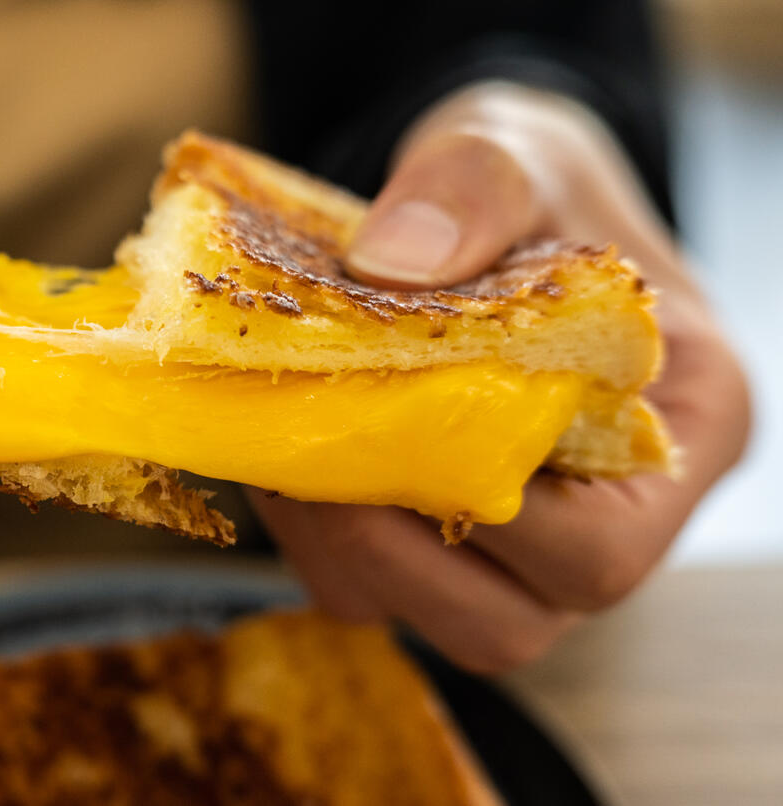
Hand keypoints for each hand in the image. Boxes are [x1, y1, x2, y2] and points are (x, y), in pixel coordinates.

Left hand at [253, 82, 749, 672]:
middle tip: (303, 444)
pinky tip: (281, 449)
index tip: (384, 424)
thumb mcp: (512, 148)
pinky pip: (371, 588)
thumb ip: (470, 187)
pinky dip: (312, 537)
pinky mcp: (452, 545)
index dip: (479, 513)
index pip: (600, 546)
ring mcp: (530, 547)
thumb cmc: (530, 183)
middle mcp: (617, 518)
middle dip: (381, 545)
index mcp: (686, 429)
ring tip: (283, 442)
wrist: (489, 203)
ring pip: (427, 618)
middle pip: (507, 622)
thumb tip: (391, 262)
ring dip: (334, 548)